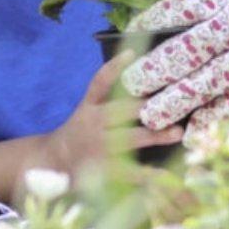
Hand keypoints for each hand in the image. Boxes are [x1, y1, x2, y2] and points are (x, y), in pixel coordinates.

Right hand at [38, 53, 181, 174]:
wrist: (51, 163)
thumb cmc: (78, 134)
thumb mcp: (85, 112)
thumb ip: (107, 99)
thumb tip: (139, 74)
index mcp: (88, 108)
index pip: (99, 84)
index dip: (114, 68)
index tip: (131, 54)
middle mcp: (92, 125)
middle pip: (120, 111)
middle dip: (145, 107)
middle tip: (172, 102)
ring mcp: (98, 149)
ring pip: (128, 139)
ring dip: (154, 136)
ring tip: (177, 133)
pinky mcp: (102, 172)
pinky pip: (127, 172)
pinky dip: (146, 174)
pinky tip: (165, 175)